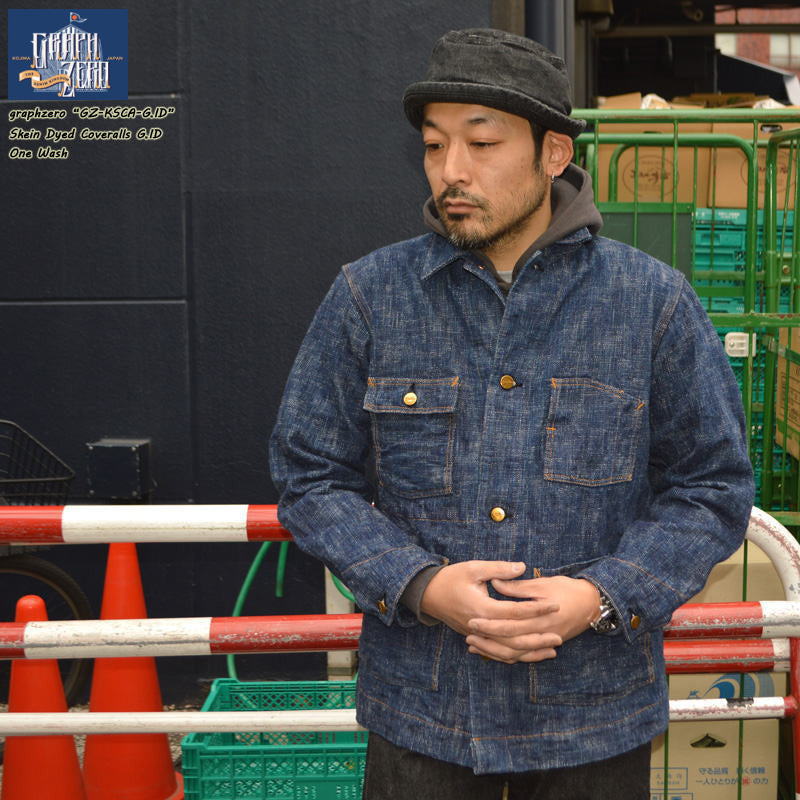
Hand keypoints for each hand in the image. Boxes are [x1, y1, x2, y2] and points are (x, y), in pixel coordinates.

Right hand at [420, 560, 562, 661]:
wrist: (428, 594)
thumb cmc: (451, 577)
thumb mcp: (474, 567)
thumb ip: (499, 568)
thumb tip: (522, 567)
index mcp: (481, 607)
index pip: (515, 612)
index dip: (537, 609)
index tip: (555, 604)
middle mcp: (480, 626)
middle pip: (514, 639)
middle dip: (538, 638)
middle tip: (559, 635)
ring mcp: (477, 636)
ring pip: (508, 651)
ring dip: (531, 652)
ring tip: (552, 650)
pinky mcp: (476, 639)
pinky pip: (499, 653)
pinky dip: (516, 656)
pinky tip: (531, 654)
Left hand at [465, 576, 600, 662]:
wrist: (592, 603)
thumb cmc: (567, 589)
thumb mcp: (543, 584)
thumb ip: (518, 587)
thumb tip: (495, 584)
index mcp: (539, 618)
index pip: (509, 624)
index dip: (489, 624)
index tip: (471, 620)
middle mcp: (542, 634)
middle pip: (510, 642)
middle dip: (488, 640)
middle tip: (468, 636)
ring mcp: (544, 642)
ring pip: (516, 653)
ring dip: (494, 651)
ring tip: (474, 647)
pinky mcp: (546, 644)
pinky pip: (525, 655)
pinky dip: (508, 655)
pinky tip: (493, 652)